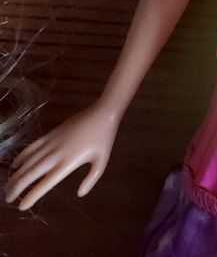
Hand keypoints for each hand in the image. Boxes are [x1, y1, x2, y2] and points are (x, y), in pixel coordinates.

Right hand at [4, 101, 118, 209]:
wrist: (101, 114)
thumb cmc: (103, 139)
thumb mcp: (101, 162)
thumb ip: (91, 179)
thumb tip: (80, 194)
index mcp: (67, 164)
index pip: (44, 184)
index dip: (31, 196)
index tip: (21, 206)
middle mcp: (55, 155)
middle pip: (30, 174)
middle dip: (17, 187)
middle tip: (8, 199)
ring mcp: (51, 143)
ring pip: (28, 161)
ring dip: (16, 175)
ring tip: (7, 186)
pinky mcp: (51, 133)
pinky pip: (32, 146)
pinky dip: (22, 156)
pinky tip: (15, 164)